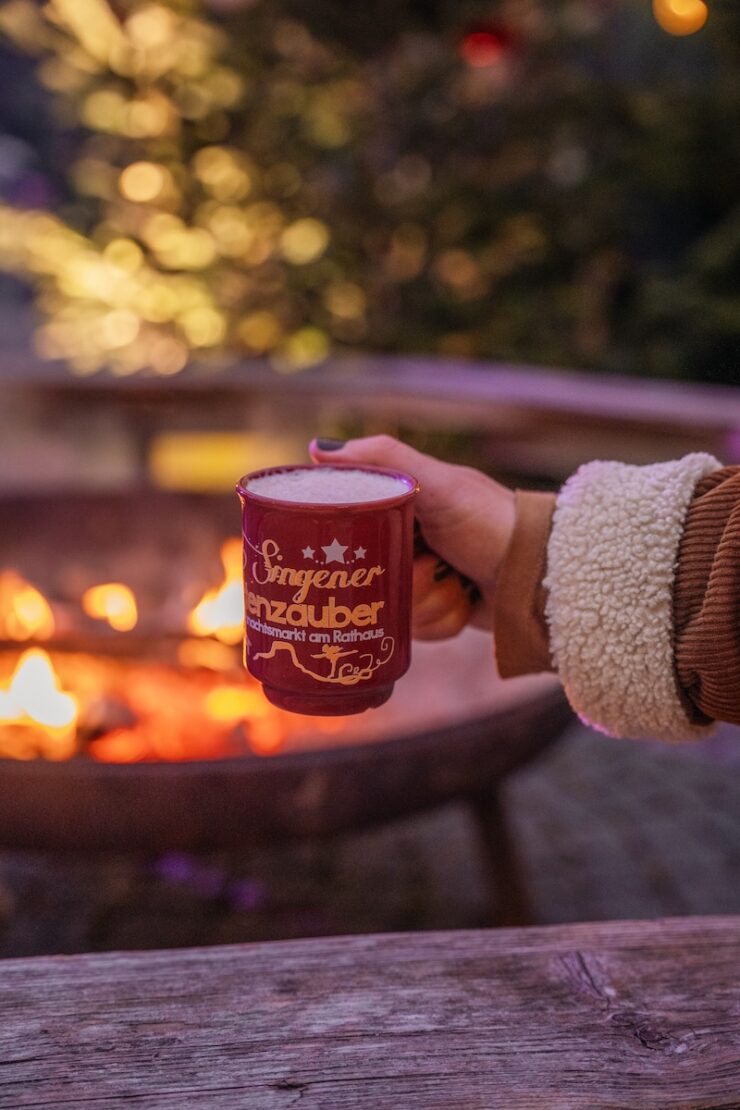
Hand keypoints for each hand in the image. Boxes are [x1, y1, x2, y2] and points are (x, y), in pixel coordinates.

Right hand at [309, 436, 514, 640]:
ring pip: (390, 606)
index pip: (351, 525)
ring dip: (426, 600)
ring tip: (455, 583)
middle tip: (430, 564)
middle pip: (367, 574)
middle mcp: (409, 540)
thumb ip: (384, 459)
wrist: (539, 575)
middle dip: (400, 577)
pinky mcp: (437, 612)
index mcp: (403, 504)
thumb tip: (317, 448)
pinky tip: (462, 602)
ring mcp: (423, 579)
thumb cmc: (490, 520)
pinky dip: (441, 620)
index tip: (361, 548)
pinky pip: (415, 630)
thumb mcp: (437, 483)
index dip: (351, 542)